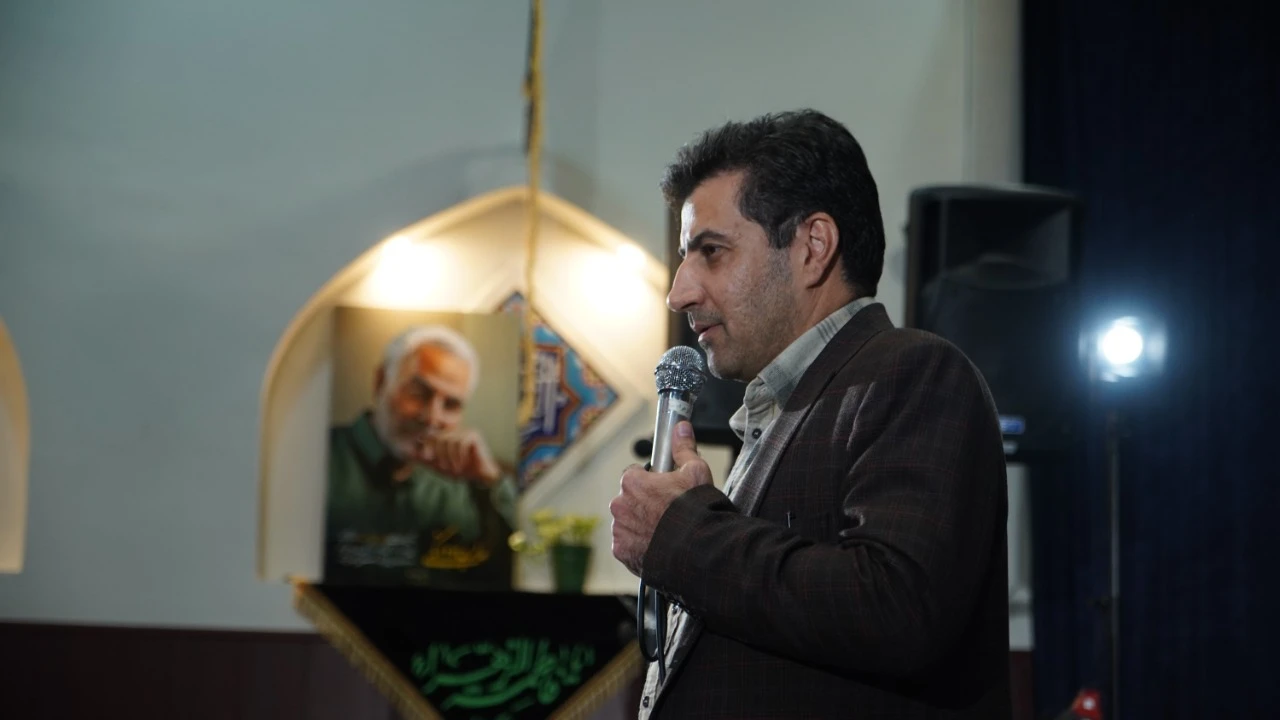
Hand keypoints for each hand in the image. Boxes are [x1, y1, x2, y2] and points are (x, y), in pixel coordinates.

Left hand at [417, 428, 502, 486]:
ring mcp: (465, 432)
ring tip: (454, 469)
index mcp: (448, 437)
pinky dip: (458, 457)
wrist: (481, 477)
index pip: (432, 435)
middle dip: (438, 454)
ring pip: (448, 441)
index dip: (427, 445)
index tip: (426, 457)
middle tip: (443, 468)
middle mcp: (456, 432)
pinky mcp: (474, 435)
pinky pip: (460, 443)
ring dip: (449, 458)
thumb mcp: (440, 466)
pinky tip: (461, 466)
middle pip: (439, 437)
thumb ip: (427, 460)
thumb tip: (411, 454)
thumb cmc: (462, 472)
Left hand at [609, 420, 712, 575]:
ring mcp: (619, 529)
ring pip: (627, 522)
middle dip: (643, 504)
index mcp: (632, 482)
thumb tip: (681, 427)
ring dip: (640, 524)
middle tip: (666, 512)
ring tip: (663, 531)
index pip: (634, 475)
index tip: (663, 489)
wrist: (695, 548)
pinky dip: (638, 545)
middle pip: (629, 500)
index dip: (650, 482)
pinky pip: (627, 544)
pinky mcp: (621, 551)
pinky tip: (657, 545)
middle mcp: (620, 504)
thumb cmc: (695, 508)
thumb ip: (684, 448)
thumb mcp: (695, 471)